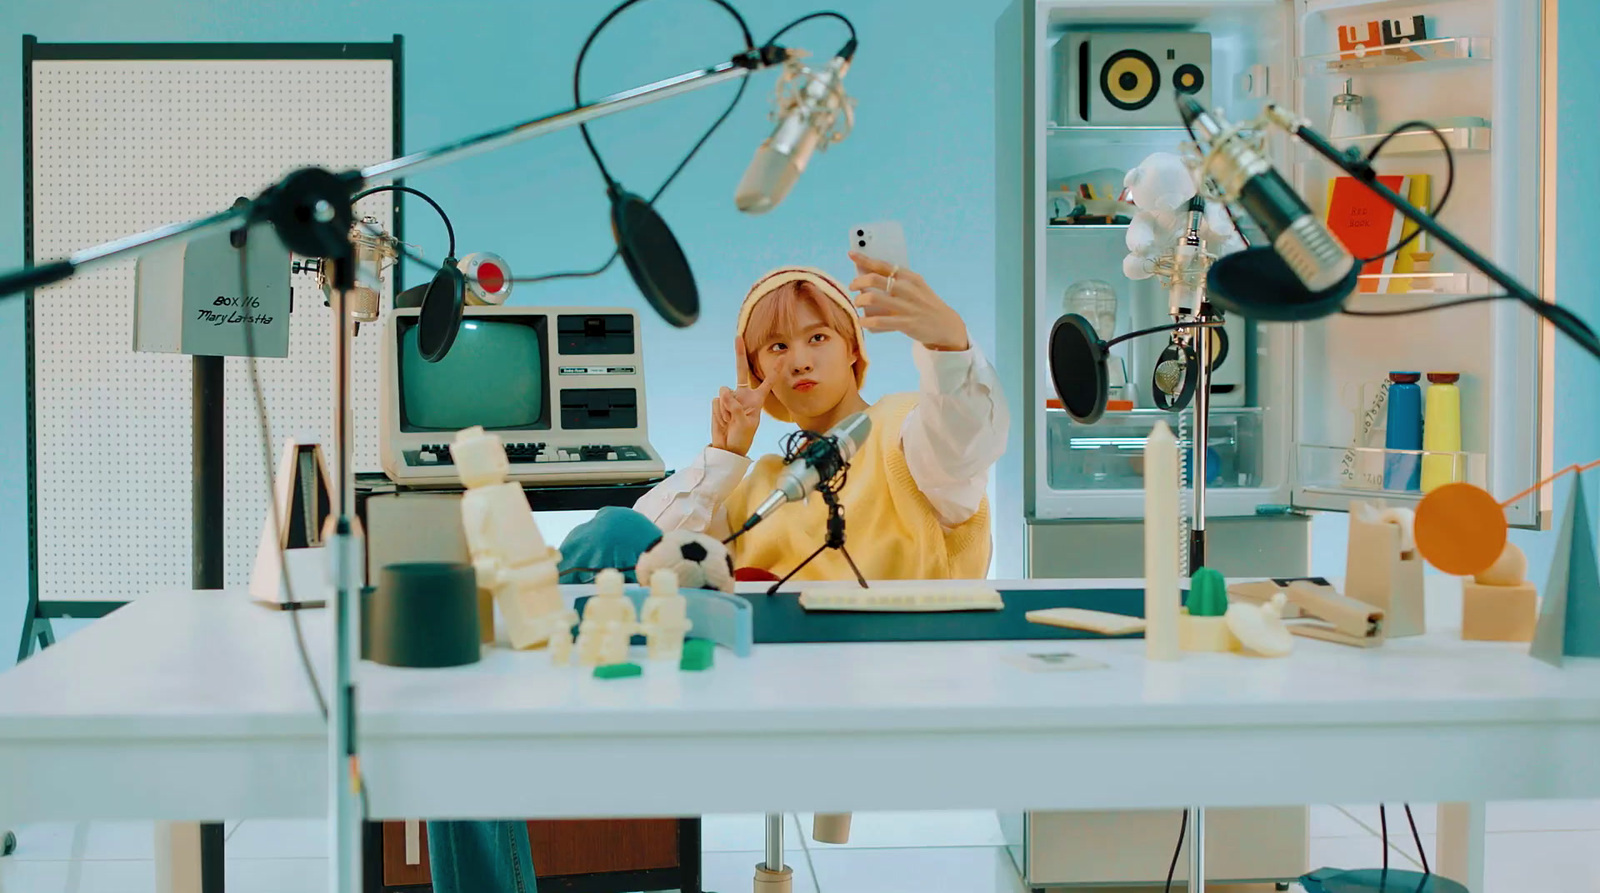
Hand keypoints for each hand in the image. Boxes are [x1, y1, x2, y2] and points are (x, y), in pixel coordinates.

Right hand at [711, 335, 771, 456]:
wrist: (728, 447)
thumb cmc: (742, 437)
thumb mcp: (745, 424)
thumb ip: (736, 406)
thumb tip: (723, 391)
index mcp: (757, 399)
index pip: (768, 382)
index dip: (775, 370)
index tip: (784, 356)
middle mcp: (743, 395)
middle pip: (741, 371)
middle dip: (739, 354)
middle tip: (738, 337)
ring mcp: (730, 398)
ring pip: (725, 393)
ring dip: (727, 410)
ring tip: (731, 421)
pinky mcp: (719, 402)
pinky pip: (718, 402)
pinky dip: (719, 413)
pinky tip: (724, 421)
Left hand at [847, 252, 969, 351]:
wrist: (945, 325)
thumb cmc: (924, 304)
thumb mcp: (916, 287)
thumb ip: (897, 281)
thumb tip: (868, 276)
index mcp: (910, 277)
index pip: (883, 264)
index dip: (864, 258)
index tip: (851, 254)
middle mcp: (908, 289)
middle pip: (874, 279)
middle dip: (857, 282)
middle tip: (852, 287)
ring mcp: (907, 306)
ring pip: (873, 298)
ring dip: (859, 300)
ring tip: (857, 304)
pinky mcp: (906, 323)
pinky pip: (879, 321)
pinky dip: (866, 322)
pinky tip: (862, 322)